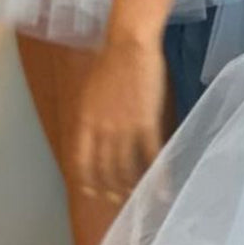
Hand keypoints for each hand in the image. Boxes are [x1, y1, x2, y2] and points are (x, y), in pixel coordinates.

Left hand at [69, 38, 166, 200]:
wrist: (129, 44)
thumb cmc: (111, 62)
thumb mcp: (91, 92)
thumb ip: (92, 117)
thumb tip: (94, 134)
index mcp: (84, 121)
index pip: (80, 161)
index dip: (86, 181)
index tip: (92, 192)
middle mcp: (100, 130)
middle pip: (104, 170)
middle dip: (111, 189)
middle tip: (120, 200)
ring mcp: (123, 128)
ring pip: (126, 167)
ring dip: (133, 186)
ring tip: (141, 196)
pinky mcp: (146, 123)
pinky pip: (151, 156)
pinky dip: (158, 176)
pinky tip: (163, 188)